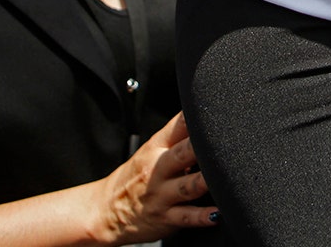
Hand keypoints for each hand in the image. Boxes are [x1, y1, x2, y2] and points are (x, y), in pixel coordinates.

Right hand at [88, 113, 216, 243]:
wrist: (106, 210)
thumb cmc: (136, 176)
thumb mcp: (151, 150)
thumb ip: (178, 135)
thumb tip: (208, 117)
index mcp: (157, 147)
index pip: (178, 125)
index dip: (196, 117)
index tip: (217, 112)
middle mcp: (158, 169)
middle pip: (183, 153)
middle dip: (201, 147)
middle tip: (224, 140)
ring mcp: (162, 194)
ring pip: (187, 186)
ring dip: (205, 182)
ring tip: (224, 177)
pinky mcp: (165, 218)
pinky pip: (186, 217)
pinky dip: (202, 217)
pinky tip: (216, 215)